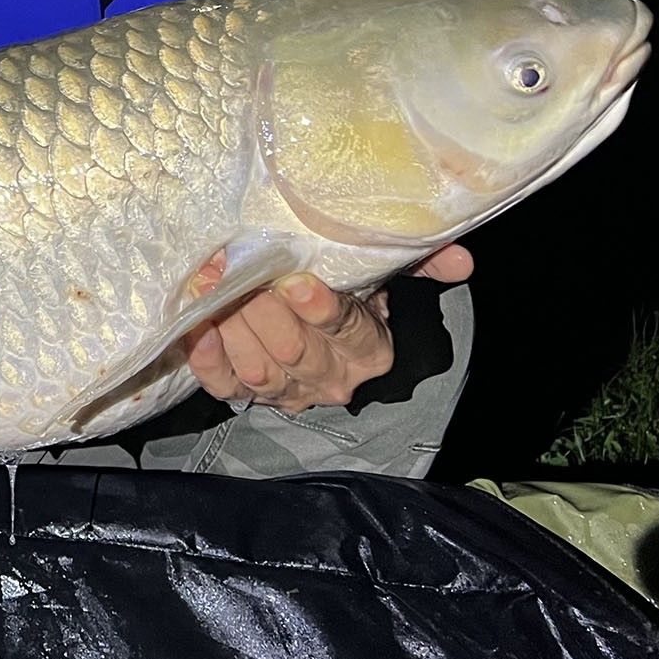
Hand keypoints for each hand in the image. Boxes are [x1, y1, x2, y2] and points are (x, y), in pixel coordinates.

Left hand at [183, 244, 472, 413]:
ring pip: (259, 370)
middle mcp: (333, 379)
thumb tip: (461, 261)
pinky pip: (224, 385)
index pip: (349, 330)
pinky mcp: (247, 396)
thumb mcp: (383, 271)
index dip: (321, 309)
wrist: (311, 326)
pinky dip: (207, 358)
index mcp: (370, 349)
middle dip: (263, 310)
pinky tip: (197, 327)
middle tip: (238, 271)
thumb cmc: (347, 288)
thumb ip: (421, 261)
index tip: (297, 281)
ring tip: (213, 286)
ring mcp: (288, 393)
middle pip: (296, 350)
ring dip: (232, 327)